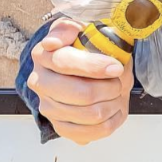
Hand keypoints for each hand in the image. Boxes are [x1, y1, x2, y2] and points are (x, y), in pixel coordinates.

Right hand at [27, 17, 132, 144]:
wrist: (84, 71)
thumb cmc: (84, 49)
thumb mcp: (78, 28)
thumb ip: (66, 28)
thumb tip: (54, 42)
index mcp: (43, 56)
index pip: (65, 62)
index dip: (94, 66)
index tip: (116, 67)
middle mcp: (41, 83)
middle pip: (81, 94)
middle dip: (110, 88)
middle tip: (120, 81)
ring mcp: (49, 107)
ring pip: (91, 115)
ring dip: (114, 104)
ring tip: (118, 94)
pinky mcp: (61, 127)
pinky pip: (92, 134)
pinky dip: (110, 122)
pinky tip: (113, 109)